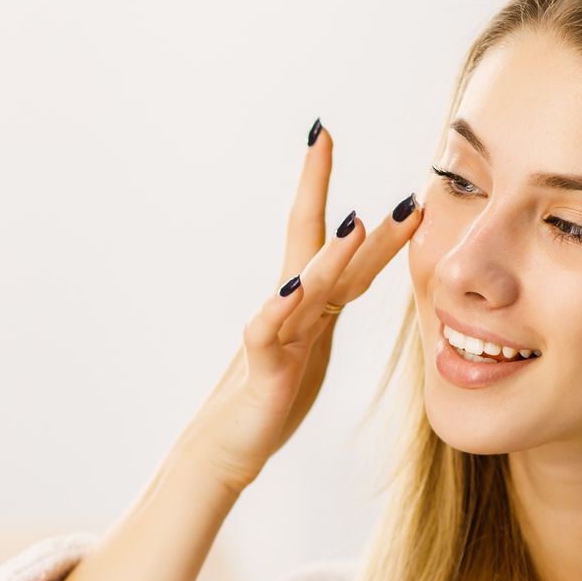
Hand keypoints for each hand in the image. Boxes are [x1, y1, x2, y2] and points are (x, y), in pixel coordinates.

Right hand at [185, 121, 422, 493]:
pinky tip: (294, 290)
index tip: (324, 135)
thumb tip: (348, 270)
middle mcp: (290, 308)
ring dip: (330, 255)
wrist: (226, 445)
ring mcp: (276, 336)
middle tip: (321, 136)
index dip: (330, 188)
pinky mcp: (267, 372)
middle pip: (311, 242)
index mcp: (309, 302)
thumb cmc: (271, 396)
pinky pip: (270, 336)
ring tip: (355, 222)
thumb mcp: (312, 343)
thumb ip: (326, 305)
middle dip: (315, 188)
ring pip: (304, 288)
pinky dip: (280, 311)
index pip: (327, 236)